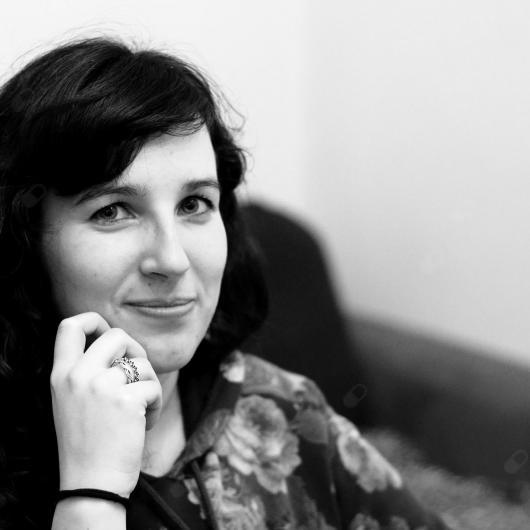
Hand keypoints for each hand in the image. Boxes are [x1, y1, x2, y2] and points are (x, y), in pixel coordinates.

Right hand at [50, 312, 161, 496]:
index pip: (69, 326)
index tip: (108, 332)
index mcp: (61, 375)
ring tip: (141, 409)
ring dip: (149, 384)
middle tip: (138, 375)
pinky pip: (154, 387)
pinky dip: (157, 404)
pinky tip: (146, 423)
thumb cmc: (88, 444)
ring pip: (142, 363)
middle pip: (116, 334)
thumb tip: (120, 344)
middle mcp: (78, 375)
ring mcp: (101, 387)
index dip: (94, 320)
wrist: (92, 485)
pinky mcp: (126, 400)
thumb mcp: (73, 401)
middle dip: (135, 350)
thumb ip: (88, 371)